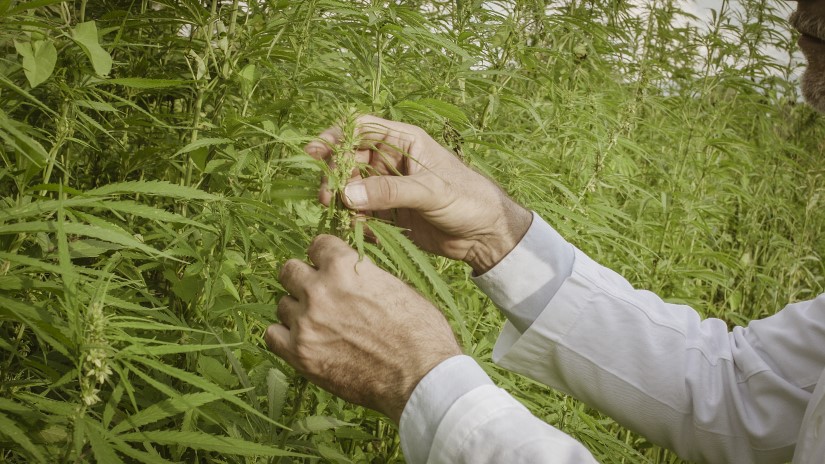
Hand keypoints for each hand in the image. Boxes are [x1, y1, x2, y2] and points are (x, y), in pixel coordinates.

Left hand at [265, 234, 461, 422]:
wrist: (420, 376)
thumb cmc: (420, 332)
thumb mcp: (397, 287)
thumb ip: (365, 276)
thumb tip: (353, 275)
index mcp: (346, 266)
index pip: (318, 244)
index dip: (325, 256)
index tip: (329, 266)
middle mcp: (320, 289)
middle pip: (290, 271)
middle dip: (303, 279)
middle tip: (319, 294)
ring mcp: (306, 322)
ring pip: (283, 304)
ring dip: (298, 311)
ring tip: (318, 324)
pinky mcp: (300, 353)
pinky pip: (272, 335)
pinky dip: (285, 336)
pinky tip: (303, 341)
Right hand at [306, 115, 531, 273]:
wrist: (487, 235)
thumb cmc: (468, 200)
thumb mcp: (430, 192)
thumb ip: (389, 192)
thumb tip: (347, 193)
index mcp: (403, 142)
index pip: (360, 129)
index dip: (335, 137)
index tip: (315, 154)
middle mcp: (392, 161)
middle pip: (348, 160)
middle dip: (335, 176)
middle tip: (328, 198)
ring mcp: (388, 188)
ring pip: (351, 188)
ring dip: (341, 201)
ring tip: (341, 217)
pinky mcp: (389, 213)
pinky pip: (361, 213)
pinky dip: (355, 221)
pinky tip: (360, 232)